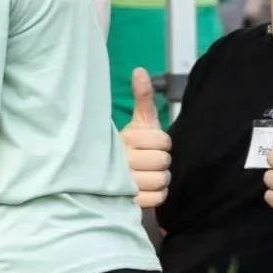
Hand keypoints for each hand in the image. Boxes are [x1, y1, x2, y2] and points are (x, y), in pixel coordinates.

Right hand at [118, 68, 170, 209]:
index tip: (149, 144)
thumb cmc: (131, 145)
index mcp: (126, 139)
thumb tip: (139, 70)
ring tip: (147, 174)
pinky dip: (156, 195)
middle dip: (160, 161)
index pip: (163, 142)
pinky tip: (146, 188)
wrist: (109, 176)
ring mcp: (125, 184)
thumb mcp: (139, 120)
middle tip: (148, 160)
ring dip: (160, 178)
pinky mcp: (129, 202)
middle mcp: (122, 161)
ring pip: (161, 180)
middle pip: (163, 161)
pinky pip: (158, 198)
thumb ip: (143, 97)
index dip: (162, 143)